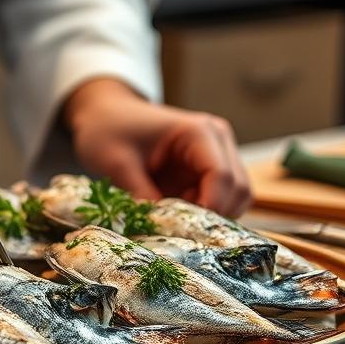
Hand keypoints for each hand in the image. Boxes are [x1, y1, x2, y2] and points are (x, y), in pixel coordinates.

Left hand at [62, 79, 251, 215]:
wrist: (106, 115)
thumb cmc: (109, 129)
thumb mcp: (117, 163)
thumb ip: (140, 194)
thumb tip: (158, 228)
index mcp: (199, 132)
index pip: (222, 176)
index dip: (210, 207)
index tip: (183, 229)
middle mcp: (217, 142)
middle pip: (238, 190)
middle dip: (213, 215)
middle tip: (178, 228)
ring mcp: (216, 156)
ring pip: (235, 199)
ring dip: (210, 216)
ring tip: (173, 217)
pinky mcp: (207, 172)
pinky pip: (220, 200)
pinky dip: (203, 213)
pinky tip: (174, 212)